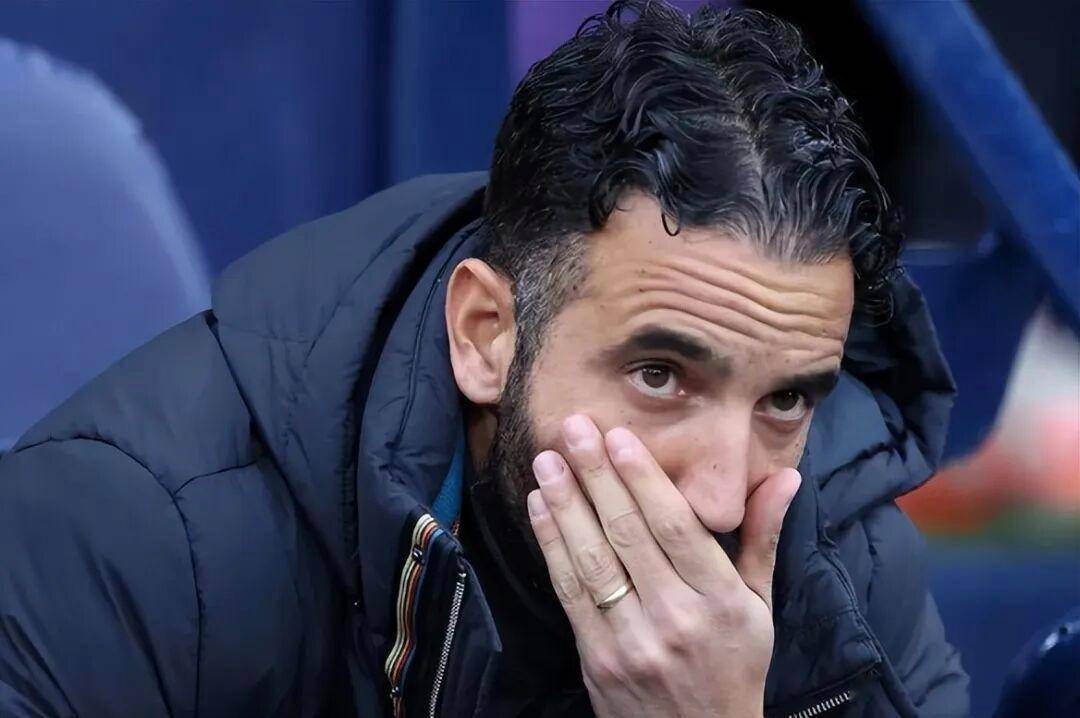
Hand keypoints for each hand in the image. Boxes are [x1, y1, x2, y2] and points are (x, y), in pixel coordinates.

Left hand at [526, 415, 800, 717]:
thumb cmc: (735, 665)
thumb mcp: (760, 606)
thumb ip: (763, 537)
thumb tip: (785, 475)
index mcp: (723, 601)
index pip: (677, 526)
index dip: (643, 478)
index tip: (618, 435)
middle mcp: (678, 619)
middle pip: (629, 533)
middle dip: (597, 475)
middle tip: (573, 427)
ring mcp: (633, 641)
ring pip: (593, 560)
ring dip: (565, 504)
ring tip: (547, 459)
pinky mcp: (597, 659)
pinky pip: (570, 592)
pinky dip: (552, 545)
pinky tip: (540, 508)